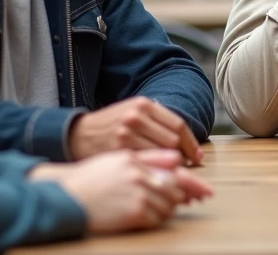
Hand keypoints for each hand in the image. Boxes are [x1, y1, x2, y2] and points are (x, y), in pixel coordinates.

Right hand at [30, 149, 212, 233]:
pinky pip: (158, 218)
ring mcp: (137, 193)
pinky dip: (157, 218)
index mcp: (136, 157)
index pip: (174, 165)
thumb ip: (150, 157)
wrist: (67, 196)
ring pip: (168, 204)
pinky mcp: (133, 213)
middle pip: (174, 187)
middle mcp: (138, 173)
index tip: (204, 190)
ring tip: (157, 207)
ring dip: (168, 208)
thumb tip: (178, 159)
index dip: (192, 180)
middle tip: (188, 201)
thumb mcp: (120, 159)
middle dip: (181, 196)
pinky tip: (148, 215)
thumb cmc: (92, 177)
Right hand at [68, 97, 203, 163]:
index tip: (197, 156)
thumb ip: (157, 122)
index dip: (191, 143)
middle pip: (172, 140)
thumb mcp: (134, 112)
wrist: (80, 134)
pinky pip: (146, 163)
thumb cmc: (113, 125)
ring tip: (170, 170)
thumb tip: (186, 141)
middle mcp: (136, 116)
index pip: (178, 125)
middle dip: (181, 155)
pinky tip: (155, 173)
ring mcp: (126, 133)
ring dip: (169, 164)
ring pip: (161, 153)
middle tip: (184, 166)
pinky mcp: (119, 150)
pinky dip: (154, 169)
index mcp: (144, 104)